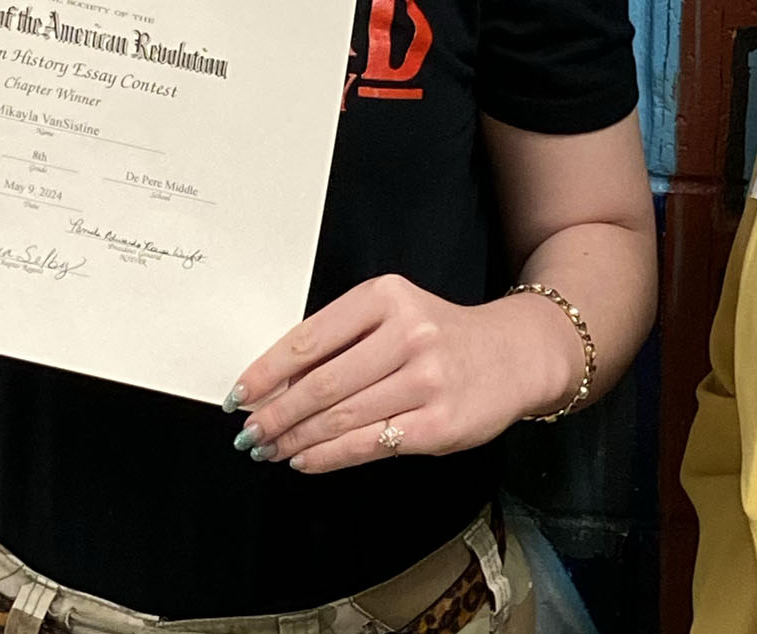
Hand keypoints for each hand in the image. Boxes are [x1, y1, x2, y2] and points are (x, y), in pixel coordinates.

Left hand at [229, 274, 578, 473]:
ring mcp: (426, 380)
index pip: (310, 339)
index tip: (240, 394)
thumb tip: (274, 387)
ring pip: (341, 418)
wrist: (516, 355)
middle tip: (251, 431)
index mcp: (387, 297)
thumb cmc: (443, 338)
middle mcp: (408, 334)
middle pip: (321, 384)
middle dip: (276, 414)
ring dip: (295, 439)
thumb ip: (343, 341)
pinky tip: (306, 459)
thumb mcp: (395, 316)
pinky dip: (328, 456)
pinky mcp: (438, 424)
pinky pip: (368, 444)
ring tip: (271, 448)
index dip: (267, 373)